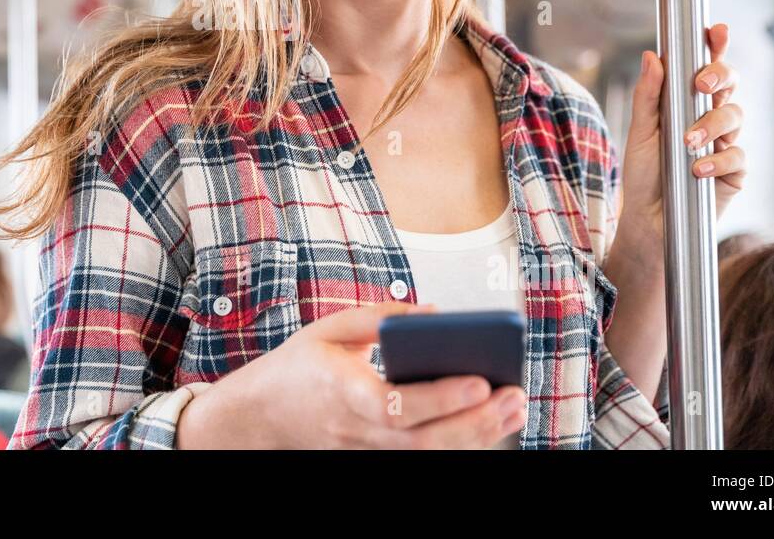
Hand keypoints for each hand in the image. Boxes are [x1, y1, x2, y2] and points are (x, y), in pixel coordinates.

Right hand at [174, 301, 526, 448]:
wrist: (258, 418)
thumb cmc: (296, 368)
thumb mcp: (327, 329)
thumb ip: (379, 317)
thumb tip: (436, 314)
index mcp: (343, 393)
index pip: (398, 405)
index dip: (441, 397)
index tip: (479, 380)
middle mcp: (358, 431)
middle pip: (425, 439)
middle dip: (476, 421)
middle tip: (515, 396)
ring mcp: (368, 452)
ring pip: (430, 455)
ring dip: (478, 435)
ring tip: (515, 408)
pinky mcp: (375, 458)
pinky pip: (423, 457)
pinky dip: (459, 444)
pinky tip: (489, 425)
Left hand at [618, 22, 746, 263]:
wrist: (649, 221)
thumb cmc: (643, 175)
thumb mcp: (640, 133)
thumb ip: (648, 96)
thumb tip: (652, 56)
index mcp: (686, 104)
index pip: (704, 69)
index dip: (715, 47)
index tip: (715, 30)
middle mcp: (709, 118)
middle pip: (729, 85)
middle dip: (720, 76)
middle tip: (701, 83)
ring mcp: (724, 143)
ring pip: (734, 116)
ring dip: (711, 125)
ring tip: (687, 143)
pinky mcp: (734, 171)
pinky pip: (736, 155)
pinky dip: (717, 160)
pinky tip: (697, 170)